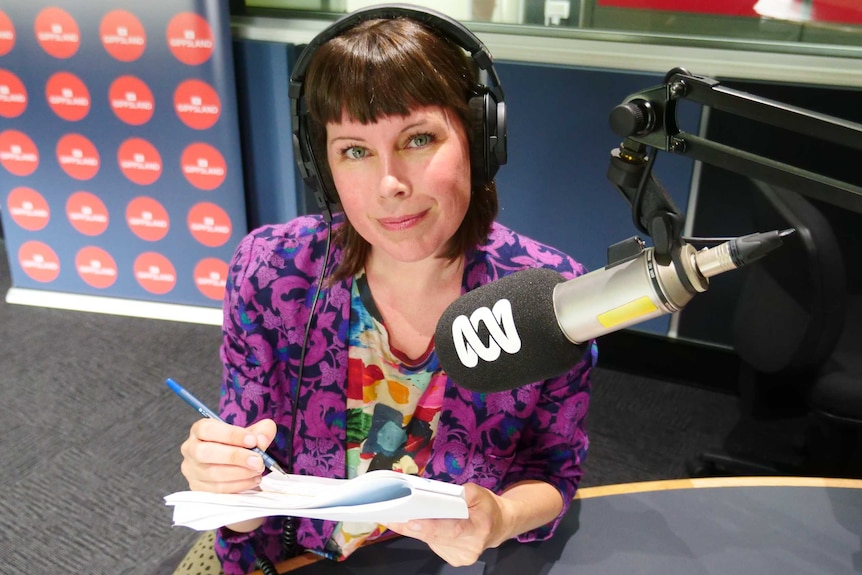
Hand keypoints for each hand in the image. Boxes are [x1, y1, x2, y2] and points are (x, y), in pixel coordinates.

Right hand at [180, 417, 276, 493]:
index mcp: (199, 429)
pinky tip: (253, 479)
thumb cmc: (238, 445)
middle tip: (258, 460)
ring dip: (240, 473)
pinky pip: (217, 489)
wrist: (233, 465)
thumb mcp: (251, 433)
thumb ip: (261, 431)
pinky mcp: (197, 487)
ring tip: (258, 469)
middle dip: (235, 457)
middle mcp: (191, 449)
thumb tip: (262, 439)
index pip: (208, 429)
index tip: (253, 440)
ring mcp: (192, 470)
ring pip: (212, 473)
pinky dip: (239, 485)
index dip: (231, 435)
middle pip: (205, 453)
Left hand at [385, 483, 508, 565]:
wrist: (499, 525)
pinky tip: (422, 524)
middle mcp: (470, 547)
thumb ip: (461, 492)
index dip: (430, 527)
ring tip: (403, 515)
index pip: (452, 529)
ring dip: (416, 529)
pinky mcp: (454, 560)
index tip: (409, 521)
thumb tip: (438, 494)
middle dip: (412, 526)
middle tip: (391, 516)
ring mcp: (462, 557)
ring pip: (431, 541)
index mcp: (479, 528)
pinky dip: (425, 534)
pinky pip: (433, 544)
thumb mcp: (479, 492)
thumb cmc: (487, 507)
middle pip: (436, 537)